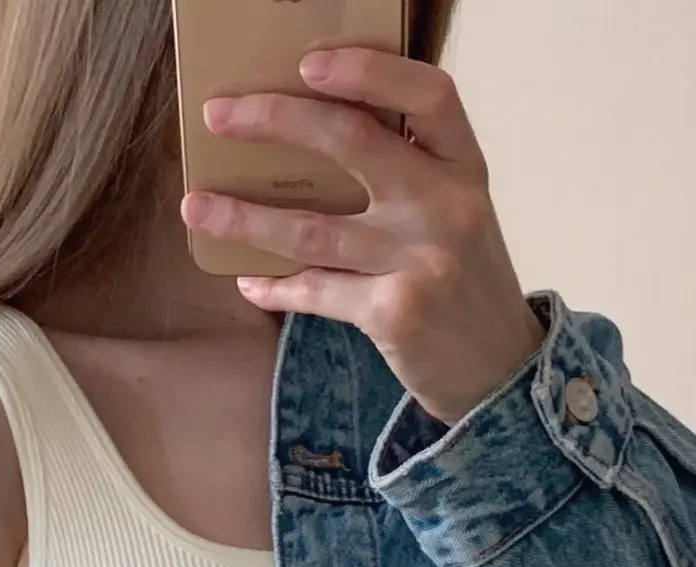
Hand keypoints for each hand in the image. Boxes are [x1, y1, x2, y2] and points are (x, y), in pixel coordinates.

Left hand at [180, 47, 545, 427]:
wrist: (499, 372)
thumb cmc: (465, 282)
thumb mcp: (459, 214)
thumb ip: (413, 173)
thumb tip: (317, 134)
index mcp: (466, 169)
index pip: (429, 94)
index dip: (368, 72)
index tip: (309, 64)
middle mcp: (447, 207)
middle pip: (353, 143)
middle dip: (276, 120)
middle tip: (218, 116)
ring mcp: (420, 262)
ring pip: (314, 228)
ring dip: (245, 217)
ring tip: (196, 207)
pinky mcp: (393, 313)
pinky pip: (317, 292)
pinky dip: (277, 288)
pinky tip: (248, 282)